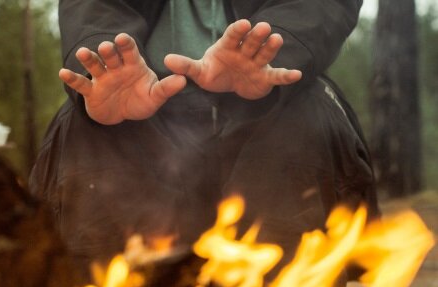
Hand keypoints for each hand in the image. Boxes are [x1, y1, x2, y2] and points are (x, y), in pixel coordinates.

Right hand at [59, 33, 186, 124]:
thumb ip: (167, 88)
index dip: (125, 44)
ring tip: (83, 53)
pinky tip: (63, 73)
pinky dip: (72, 79)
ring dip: (88, 58)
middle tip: (106, 47)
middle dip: (107, 50)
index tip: (122, 39)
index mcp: (132, 65)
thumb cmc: (140, 101)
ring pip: (94, 65)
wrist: (123, 115)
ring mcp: (102, 78)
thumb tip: (183, 80)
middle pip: (110, 55)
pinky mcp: (91, 92)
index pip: (129, 50)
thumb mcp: (155, 97)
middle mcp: (115, 68)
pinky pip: (81, 84)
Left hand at [164, 20, 301, 99]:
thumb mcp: (200, 71)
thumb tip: (166, 60)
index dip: (237, 31)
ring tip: (276, 40)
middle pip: (250, 42)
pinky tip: (297, 74)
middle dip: (256, 36)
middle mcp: (244, 51)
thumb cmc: (215, 73)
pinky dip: (286, 76)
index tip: (242, 24)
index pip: (232, 36)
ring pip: (264, 54)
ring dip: (270, 48)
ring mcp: (256, 63)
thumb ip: (186, 66)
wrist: (231, 84)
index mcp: (228, 46)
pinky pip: (277, 75)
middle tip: (262, 27)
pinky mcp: (266, 76)